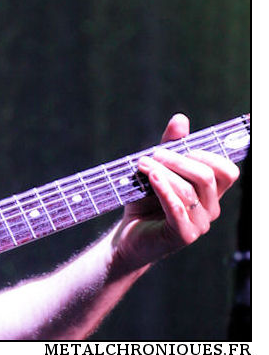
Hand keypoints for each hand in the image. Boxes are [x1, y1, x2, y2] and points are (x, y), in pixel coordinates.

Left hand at [111, 114, 239, 270]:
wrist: (126, 235)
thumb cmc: (144, 202)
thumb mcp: (156, 170)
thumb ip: (170, 147)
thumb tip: (180, 119)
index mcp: (210, 193)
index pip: (227, 171)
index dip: (209, 154)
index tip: (184, 145)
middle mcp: (210, 209)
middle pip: (206, 176)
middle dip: (178, 160)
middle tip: (153, 154)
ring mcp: (199, 224)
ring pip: (189, 190)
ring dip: (163, 172)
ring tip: (141, 164)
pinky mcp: (183, 235)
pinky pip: (177, 208)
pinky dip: (163, 189)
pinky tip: (150, 178)